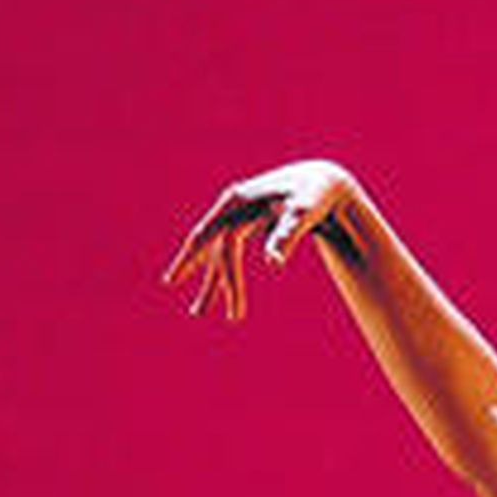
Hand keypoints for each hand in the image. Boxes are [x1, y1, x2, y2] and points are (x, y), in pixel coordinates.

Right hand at [162, 160, 355, 320]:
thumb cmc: (314, 195)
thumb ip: (286, 235)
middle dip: (209, 281)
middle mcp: (232, 208)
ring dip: (211, 283)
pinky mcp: (248, 226)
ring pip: (219, 254)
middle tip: (198, 314)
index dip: (191, 259)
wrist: (323, 182)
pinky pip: (230, 253)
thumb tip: (273, 264)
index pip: (211, 236)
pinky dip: (225, 273)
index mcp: (237, 202)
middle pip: (214, 250)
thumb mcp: (303, 212)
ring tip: (198, 312)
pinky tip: (224, 293)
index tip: (172, 281)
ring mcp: (238, 217)